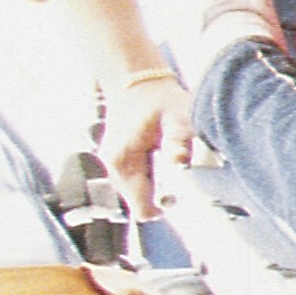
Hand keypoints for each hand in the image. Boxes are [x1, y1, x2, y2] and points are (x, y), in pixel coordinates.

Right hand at [95, 64, 189, 218]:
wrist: (138, 85)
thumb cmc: (161, 100)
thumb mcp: (177, 115)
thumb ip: (179, 139)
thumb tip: (179, 160)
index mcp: (124, 161)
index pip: (143, 208)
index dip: (166, 206)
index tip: (182, 192)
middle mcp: (114, 169)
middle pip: (141, 204)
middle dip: (163, 197)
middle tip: (179, 171)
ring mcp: (113, 168)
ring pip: (138, 196)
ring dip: (157, 188)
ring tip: (168, 160)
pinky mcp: (117, 165)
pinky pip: (136, 184)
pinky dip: (151, 179)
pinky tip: (158, 159)